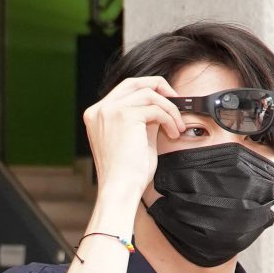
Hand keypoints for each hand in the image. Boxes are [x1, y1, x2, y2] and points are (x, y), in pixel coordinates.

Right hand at [83, 77, 185, 197]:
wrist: (121, 189)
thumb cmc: (126, 173)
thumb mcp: (133, 139)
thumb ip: (142, 119)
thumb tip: (160, 105)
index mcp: (96, 115)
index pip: (125, 90)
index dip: (148, 90)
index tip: (166, 101)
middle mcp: (99, 110)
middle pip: (134, 82)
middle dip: (160, 88)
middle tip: (176, 101)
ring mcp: (109, 110)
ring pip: (149, 94)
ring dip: (169, 109)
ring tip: (177, 127)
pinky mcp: (124, 115)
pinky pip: (155, 108)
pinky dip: (169, 118)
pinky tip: (173, 133)